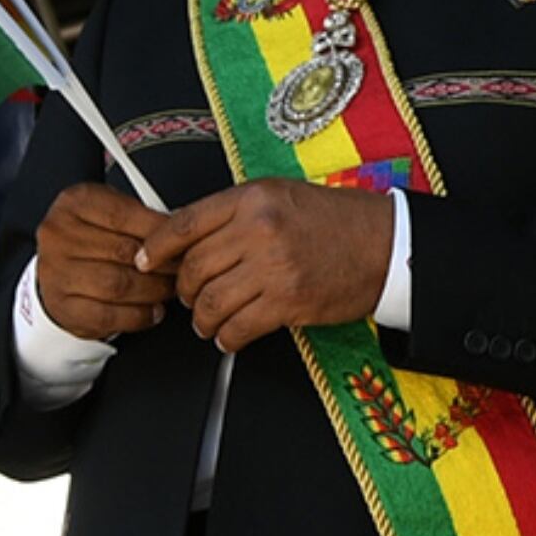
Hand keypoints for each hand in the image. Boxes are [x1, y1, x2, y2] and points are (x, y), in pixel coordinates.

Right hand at [35, 183, 171, 338]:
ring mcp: (55, 273)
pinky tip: (152, 310)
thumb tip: (181, 230)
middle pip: (125, 252)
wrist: (60, 269)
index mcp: (74, 204)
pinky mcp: (61, 307)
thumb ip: (145, 217)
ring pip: (118, 286)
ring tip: (170, 289)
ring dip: (154, 291)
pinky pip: (107, 316)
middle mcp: (58, 236)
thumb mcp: (116, 212)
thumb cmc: (96, 238)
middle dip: (164, 264)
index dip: (161, 231)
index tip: (183, 241)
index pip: (124, 215)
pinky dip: (138, 316)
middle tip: (184, 269)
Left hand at [137, 181, 394, 353]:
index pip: (182, 224)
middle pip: (192, 268)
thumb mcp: (282, 196)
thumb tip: (187, 239)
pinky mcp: (289, 301)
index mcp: (253, 198)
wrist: (389, 244)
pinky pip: (237, 328)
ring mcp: (274, 267)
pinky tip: (232, 335)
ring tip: (209, 321)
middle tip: (193, 296)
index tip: (146, 261)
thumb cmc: (339, 221)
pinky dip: (227, 338)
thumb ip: (236, 213)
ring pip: (210, 303)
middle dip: (185, 290)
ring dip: (203, 319)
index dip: (155, 248)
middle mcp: (259, 229)